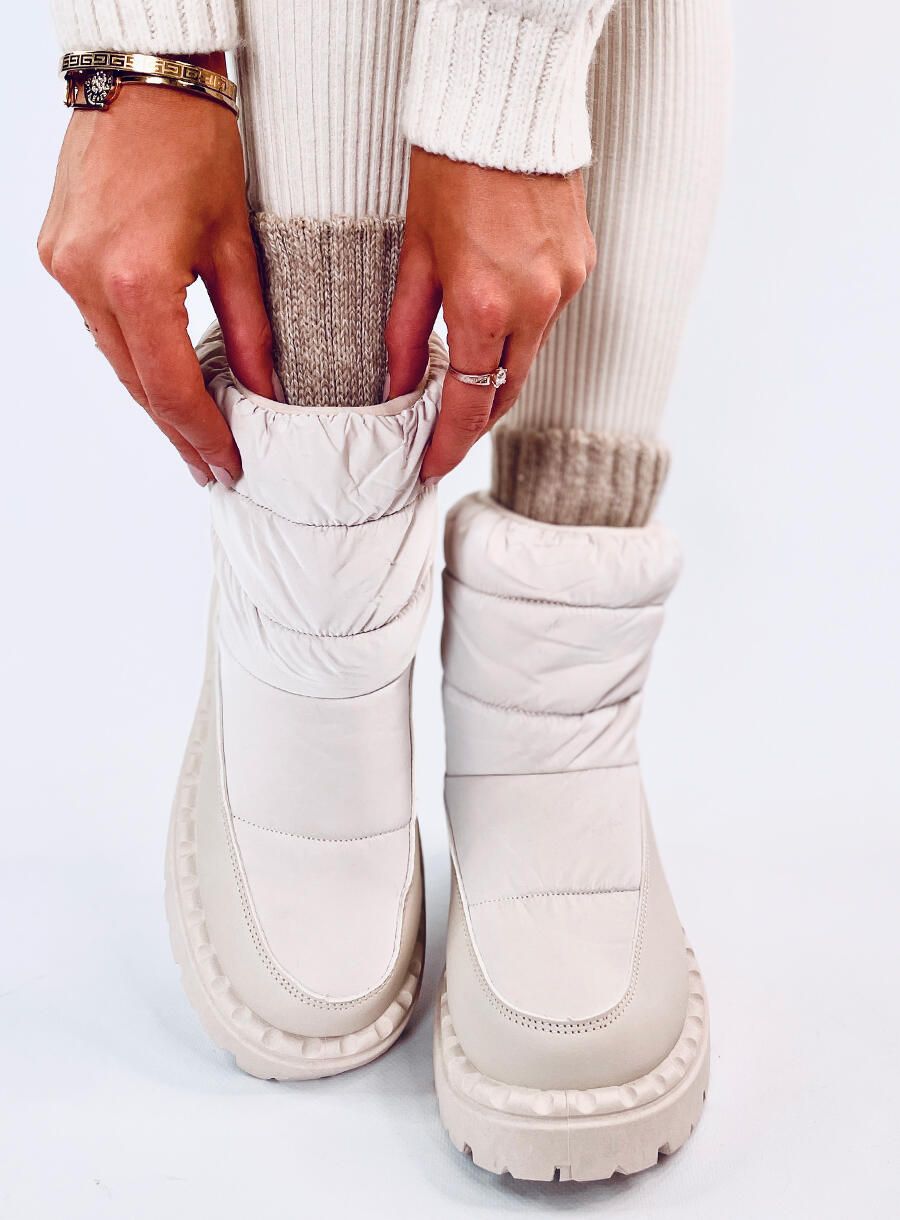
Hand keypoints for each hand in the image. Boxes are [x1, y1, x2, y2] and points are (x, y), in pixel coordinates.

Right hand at [38, 58, 272, 486]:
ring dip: (153, 399)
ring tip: (191, 434)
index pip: (171, 385)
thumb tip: (264, 390)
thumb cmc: (194, 143)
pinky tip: (160, 379)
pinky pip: (97, 326)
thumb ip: (251, 327)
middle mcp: (87, 278)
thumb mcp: (237, 245)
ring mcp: (64, 266)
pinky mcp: (57, 252)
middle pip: (136, 383)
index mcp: (136, 278)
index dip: (202, 433)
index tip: (227, 464)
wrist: (143, 75)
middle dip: (177, 430)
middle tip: (210, 466)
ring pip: (113, 359)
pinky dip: (132, 358)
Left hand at [385, 147, 595, 480]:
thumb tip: (398, 387)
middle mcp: (536, 302)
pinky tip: (498, 311)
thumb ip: (406, 331)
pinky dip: (522, 326)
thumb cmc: (448, 169)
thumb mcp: (414, 254)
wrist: (506, 104)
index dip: (450, 443)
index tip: (431, 466)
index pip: (471, 402)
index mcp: (485, 304)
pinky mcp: (582, 263)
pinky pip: (549, 314)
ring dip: (499, 369)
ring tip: (464, 371)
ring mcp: (566, 284)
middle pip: (508, 390)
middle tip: (444, 432)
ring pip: (531, 354)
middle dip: (476, 417)